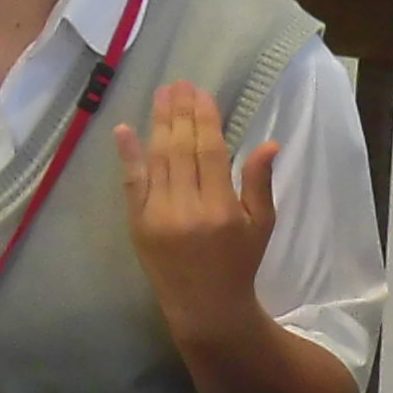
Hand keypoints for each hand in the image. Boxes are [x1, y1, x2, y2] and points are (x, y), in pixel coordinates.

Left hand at [114, 80, 279, 336]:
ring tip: (162, 95)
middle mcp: (186, 210)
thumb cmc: (239, 264)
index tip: (200, 92)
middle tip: (178, 83)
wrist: (205, 309)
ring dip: (158, 123)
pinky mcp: (137, 225)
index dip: (204, 118)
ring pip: (157, 160)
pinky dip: (128, 156)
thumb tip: (268, 142)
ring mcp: (157, 217)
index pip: (210, 151)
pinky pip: (132, 184)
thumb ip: (258, 183)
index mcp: (221, 210)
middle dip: (180, 112)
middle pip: (181, 149)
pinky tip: (124, 128)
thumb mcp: (261, 226)